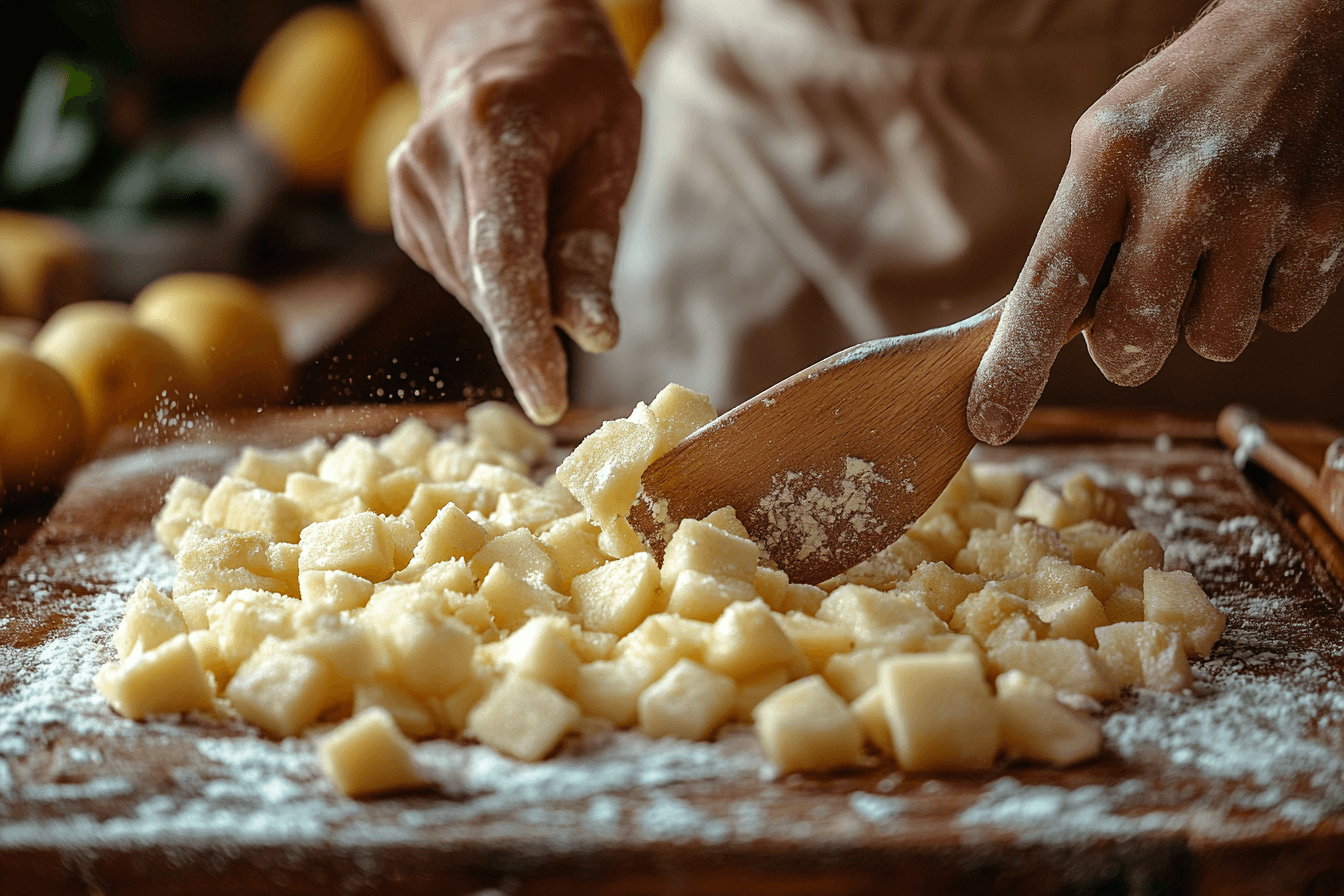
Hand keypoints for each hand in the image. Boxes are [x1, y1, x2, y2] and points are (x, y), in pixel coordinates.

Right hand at [386, 0, 639, 423]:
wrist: (497, 42)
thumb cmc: (574, 93)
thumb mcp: (610, 149)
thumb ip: (593, 247)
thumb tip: (592, 336)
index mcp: (493, 131)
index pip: (505, 256)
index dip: (525, 337)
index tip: (549, 399)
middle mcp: (432, 157)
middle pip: (487, 282)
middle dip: (536, 321)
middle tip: (585, 301)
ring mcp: (406, 184)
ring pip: (473, 290)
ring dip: (519, 297)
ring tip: (547, 229)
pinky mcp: (401, 210)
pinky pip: (460, 278)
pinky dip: (497, 281)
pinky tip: (514, 233)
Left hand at [969, 0, 1343, 444]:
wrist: (1308, 30)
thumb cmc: (1184, 101)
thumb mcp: (1107, 140)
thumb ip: (1078, 230)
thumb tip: (1040, 335)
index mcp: (1110, 156)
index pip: (1049, 283)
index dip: (1017, 363)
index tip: (989, 419)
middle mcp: (1186, 182)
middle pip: (1134, 337)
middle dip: (1126, 349)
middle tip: (1137, 312)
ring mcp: (1264, 204)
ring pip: (1213, 343)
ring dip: (1205, 318)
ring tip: (1212, 250)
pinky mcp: (1330, 223)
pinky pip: (1281, 319)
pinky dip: (1267, 297)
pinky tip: (1264, 238)